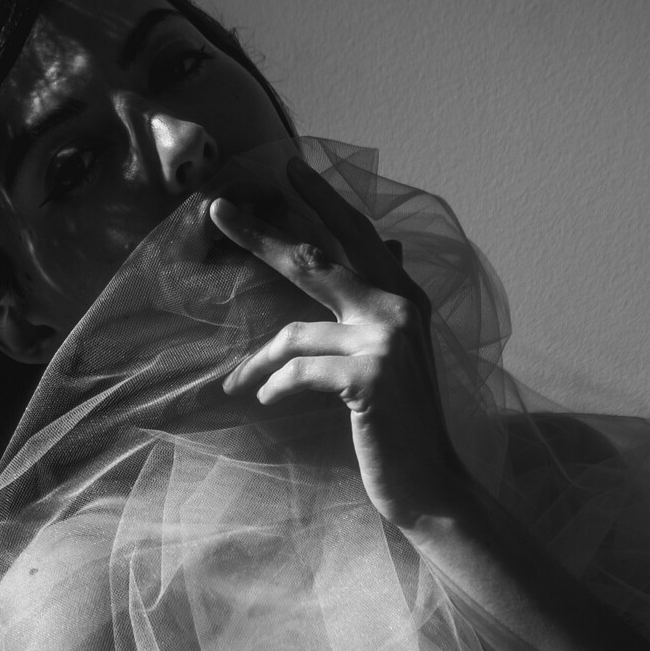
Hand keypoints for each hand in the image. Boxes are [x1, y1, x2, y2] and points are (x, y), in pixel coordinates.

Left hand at [211, 155, 468, 529]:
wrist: (431, 484)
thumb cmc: (402, 423)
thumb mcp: (400, 354)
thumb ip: (387, 302)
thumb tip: (390, 245)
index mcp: (406, 299)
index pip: (358, 235)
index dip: (323, 200)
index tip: (289, 166)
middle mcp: (399, 309)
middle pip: (318, 261)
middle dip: (264, 235)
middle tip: (218, 209)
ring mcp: (387, 341)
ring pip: (294, 332)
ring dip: (257, 363)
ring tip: (239, 384)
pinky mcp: (369, 376)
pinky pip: (297, 371)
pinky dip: (274, 386)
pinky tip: (265, 401)